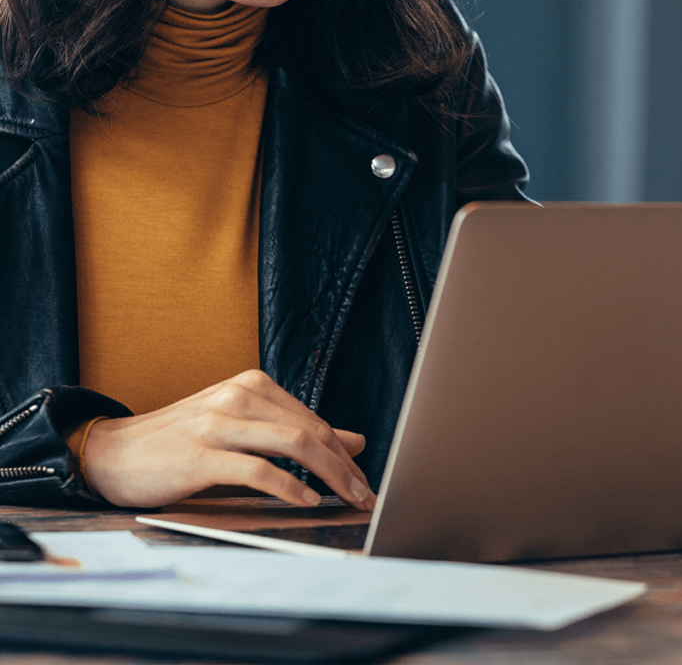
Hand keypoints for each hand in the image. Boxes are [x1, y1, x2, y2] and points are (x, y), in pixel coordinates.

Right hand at [83, 370, 375, 510]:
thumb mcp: (242, 426)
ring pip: (293, 444)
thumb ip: (293, 430)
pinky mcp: (201, 454)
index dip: (343, 451)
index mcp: (252, 385)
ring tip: (346, 497)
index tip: (363, 476)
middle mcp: (240, 396)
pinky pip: (257, 470)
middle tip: (365, 492)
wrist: (113, 451)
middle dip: (345, 465)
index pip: (313, 419)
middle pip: (310, 430)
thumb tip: (353, 440)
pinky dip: (289, 487)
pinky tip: (306, 501)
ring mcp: (219, 423)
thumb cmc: (181, 441)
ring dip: (329, 475)